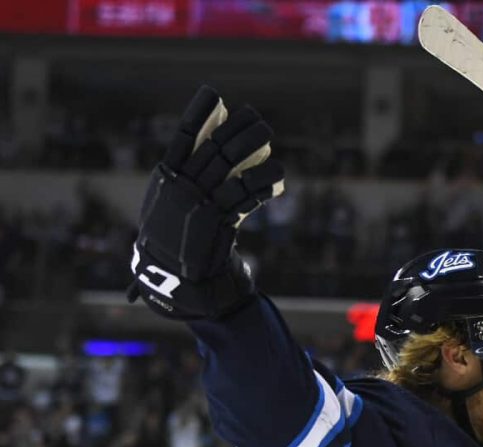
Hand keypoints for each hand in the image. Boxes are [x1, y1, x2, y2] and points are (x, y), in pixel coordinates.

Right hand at [129, 85, 284, 319]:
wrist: (171, 277)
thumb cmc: (173, 236)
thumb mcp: (169, 203)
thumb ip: (183, 178)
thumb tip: (207, 152)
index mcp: (167, 177)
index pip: (182, 137)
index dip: (199, 113)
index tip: (214, 93)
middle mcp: (182, 186)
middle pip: (215, 148)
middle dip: (238, 129)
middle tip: (257, 118)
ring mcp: (200, 203)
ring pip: (233, 168)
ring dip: (256, 150)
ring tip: (269, 139)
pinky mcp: (218, 221)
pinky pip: (246, 197)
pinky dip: (263, 184)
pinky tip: (276, 176)